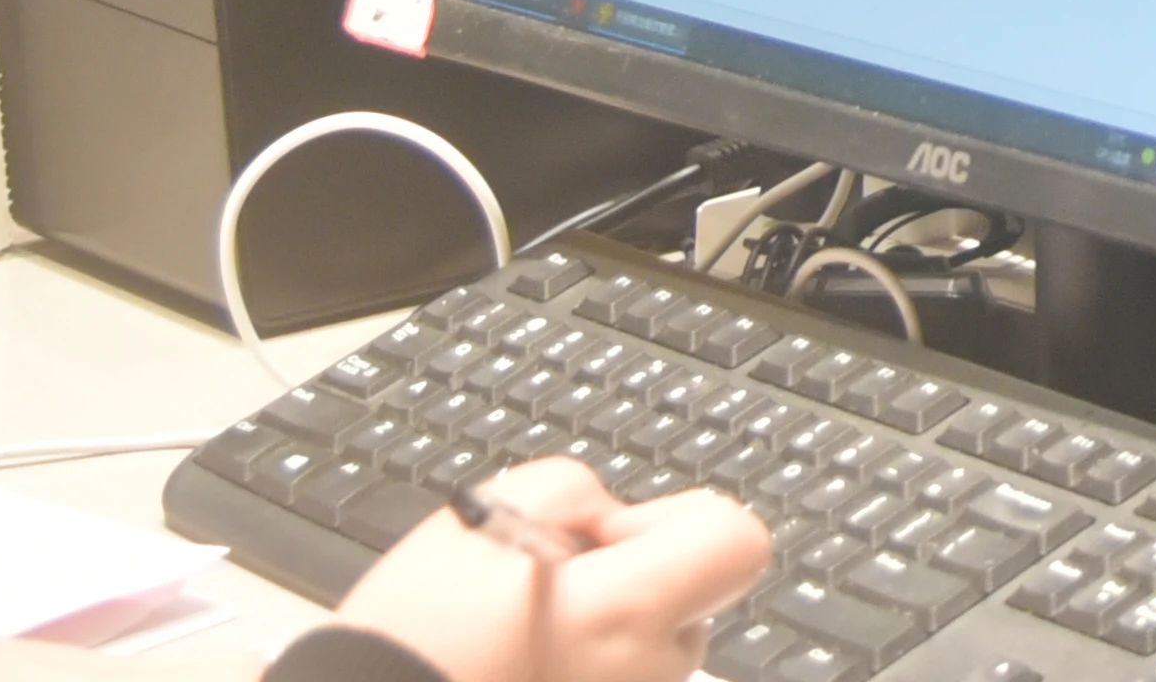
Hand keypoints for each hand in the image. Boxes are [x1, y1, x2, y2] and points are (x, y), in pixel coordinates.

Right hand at [333, 458, 777, 681]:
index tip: (605, 535)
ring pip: (648, 642)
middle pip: (688, 596)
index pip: (740, 541)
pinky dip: (582, 661)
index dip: (675, 519)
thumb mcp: (490, 511)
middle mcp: (644, 673)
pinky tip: (518, 659)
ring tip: (517, 626)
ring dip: (603, 624)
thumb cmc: (415, 634)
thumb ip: (578, 492)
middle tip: (542, 582)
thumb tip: (607, 519)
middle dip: (630, 574)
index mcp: (628, 613)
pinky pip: (615, 675)